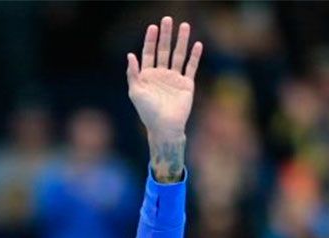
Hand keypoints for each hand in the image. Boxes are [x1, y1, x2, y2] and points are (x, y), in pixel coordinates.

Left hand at [126, 17, 202, 139]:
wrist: (165, 127)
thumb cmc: (147, 112)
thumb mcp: (135, 92)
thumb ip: (133, 74)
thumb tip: (130, 55)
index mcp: (147, 76)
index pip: (149, 52)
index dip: (150, 40)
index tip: (153, 27)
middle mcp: (161, 74)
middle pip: (164, 50)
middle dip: (165, 35)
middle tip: (167, 19)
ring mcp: (174, 79)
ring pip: (178, 55)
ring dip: (182, 40)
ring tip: (184, 25)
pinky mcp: (186, 84)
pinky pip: (191, 67)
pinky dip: (194, 56)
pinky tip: (197, 44)